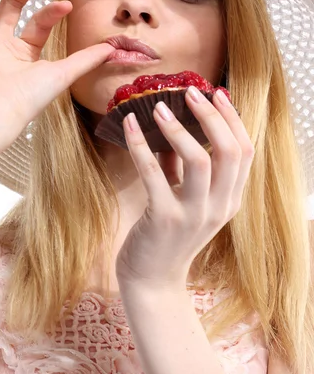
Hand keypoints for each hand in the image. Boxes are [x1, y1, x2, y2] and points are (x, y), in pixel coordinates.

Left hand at [115, 87, 254, 292]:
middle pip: (230, 152)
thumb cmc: (167, 235)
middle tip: (191, 92)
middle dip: (212, 116)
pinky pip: (154, 174)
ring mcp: (193, 214)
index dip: (233, 120)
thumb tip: (172, 125)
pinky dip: (140, 145)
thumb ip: (182, 165)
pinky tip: (128, 126)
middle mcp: (219, 207)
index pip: (245, 152)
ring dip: (179, 128)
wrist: (153, 281)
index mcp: (230, 200)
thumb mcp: (185, 199)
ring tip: (158, 107)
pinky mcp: (163, 219)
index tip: (218, 93)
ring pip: (199, 160)